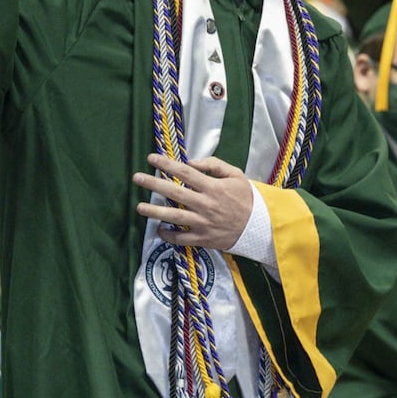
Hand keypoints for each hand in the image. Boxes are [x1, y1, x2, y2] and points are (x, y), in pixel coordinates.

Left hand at [133, 155, 254, 251]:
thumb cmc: (246, 198)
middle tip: (137, 178)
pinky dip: (168, 235)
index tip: (151, 159)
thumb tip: (191, 162)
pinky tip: (159, 229)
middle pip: (174, 193)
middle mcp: (205, 204)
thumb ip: (214, 165)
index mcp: (213, 187)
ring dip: (154, 212)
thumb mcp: (235, 175)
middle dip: (153, 184)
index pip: (184, 172)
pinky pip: (181, 238)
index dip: (166, 165)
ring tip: (139, 207)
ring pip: (174, 217)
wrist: (259, 226)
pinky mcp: (203, 238)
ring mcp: (203, 223)